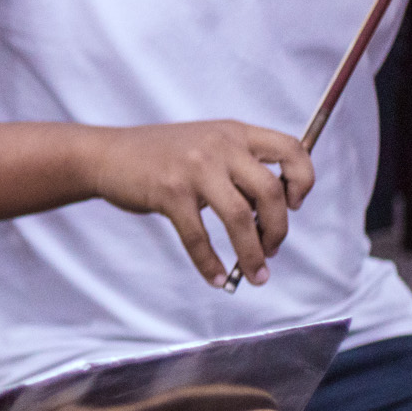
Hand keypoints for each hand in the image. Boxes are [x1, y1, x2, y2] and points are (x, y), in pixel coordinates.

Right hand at [80, 120, 313, 288]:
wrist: (107, 154)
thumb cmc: (160, 155)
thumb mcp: (206, 145)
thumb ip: (238, 168)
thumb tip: (271, 211)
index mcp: (234, 132)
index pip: (291, 148)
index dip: (303, 178)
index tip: (294, 204)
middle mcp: (219, 146)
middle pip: (270, 192)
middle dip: (277, 230)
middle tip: (272, 249)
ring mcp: (194, 168)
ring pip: (240, 218)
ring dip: (252, 255)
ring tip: (257, 276)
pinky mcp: (169, 192)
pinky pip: (198, 236)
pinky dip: (210, 263)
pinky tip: (216, 278)